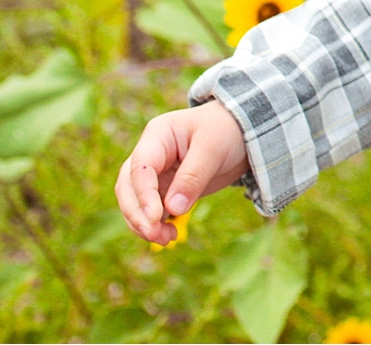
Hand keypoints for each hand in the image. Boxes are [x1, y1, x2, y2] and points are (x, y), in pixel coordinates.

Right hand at [115, 100, 248, 244]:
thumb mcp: (213, 147)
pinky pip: (150, 211)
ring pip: (135, 202)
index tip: (155, 217)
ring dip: (144, 224)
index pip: (140, 167)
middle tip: (155, 234)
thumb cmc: (226, 131)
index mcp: (158, 135)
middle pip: (128, 187)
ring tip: (167, 238)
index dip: (144, 193)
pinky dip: (154, 225)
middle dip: (137, 213)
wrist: (241, 134)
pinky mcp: (164, 190)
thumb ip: (193, 176)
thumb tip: (173, 209)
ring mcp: (155, 174)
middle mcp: (150, 155)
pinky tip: (169, 235)